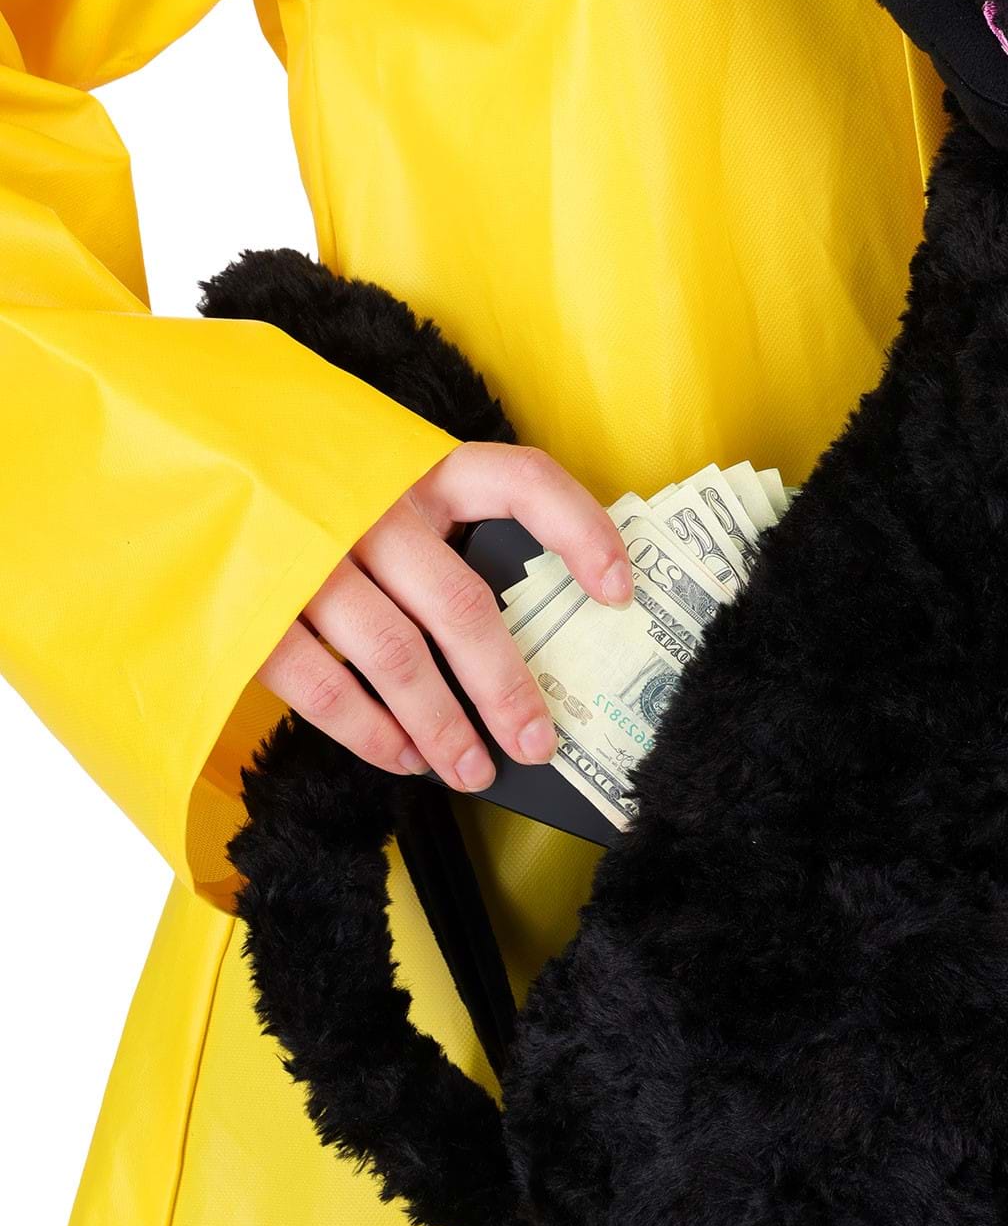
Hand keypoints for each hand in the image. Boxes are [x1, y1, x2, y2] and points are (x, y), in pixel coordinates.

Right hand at [259, 444, 631, 790]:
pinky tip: (401, 758)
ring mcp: (309, 553)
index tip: (620, 591)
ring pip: (398, 656)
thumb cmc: (306, 488)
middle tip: (538, 742)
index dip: (581, 532)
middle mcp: (370, 503)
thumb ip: (438, 537)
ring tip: (472, 770)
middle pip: (462, 604)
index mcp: (418, 465)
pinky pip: (323, 682)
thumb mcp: (378, 482)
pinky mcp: (253, 602)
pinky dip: (369, 732)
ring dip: (443, 725)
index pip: (522, 482)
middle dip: (507, 686)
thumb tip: (518, 643)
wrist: (170, 455)